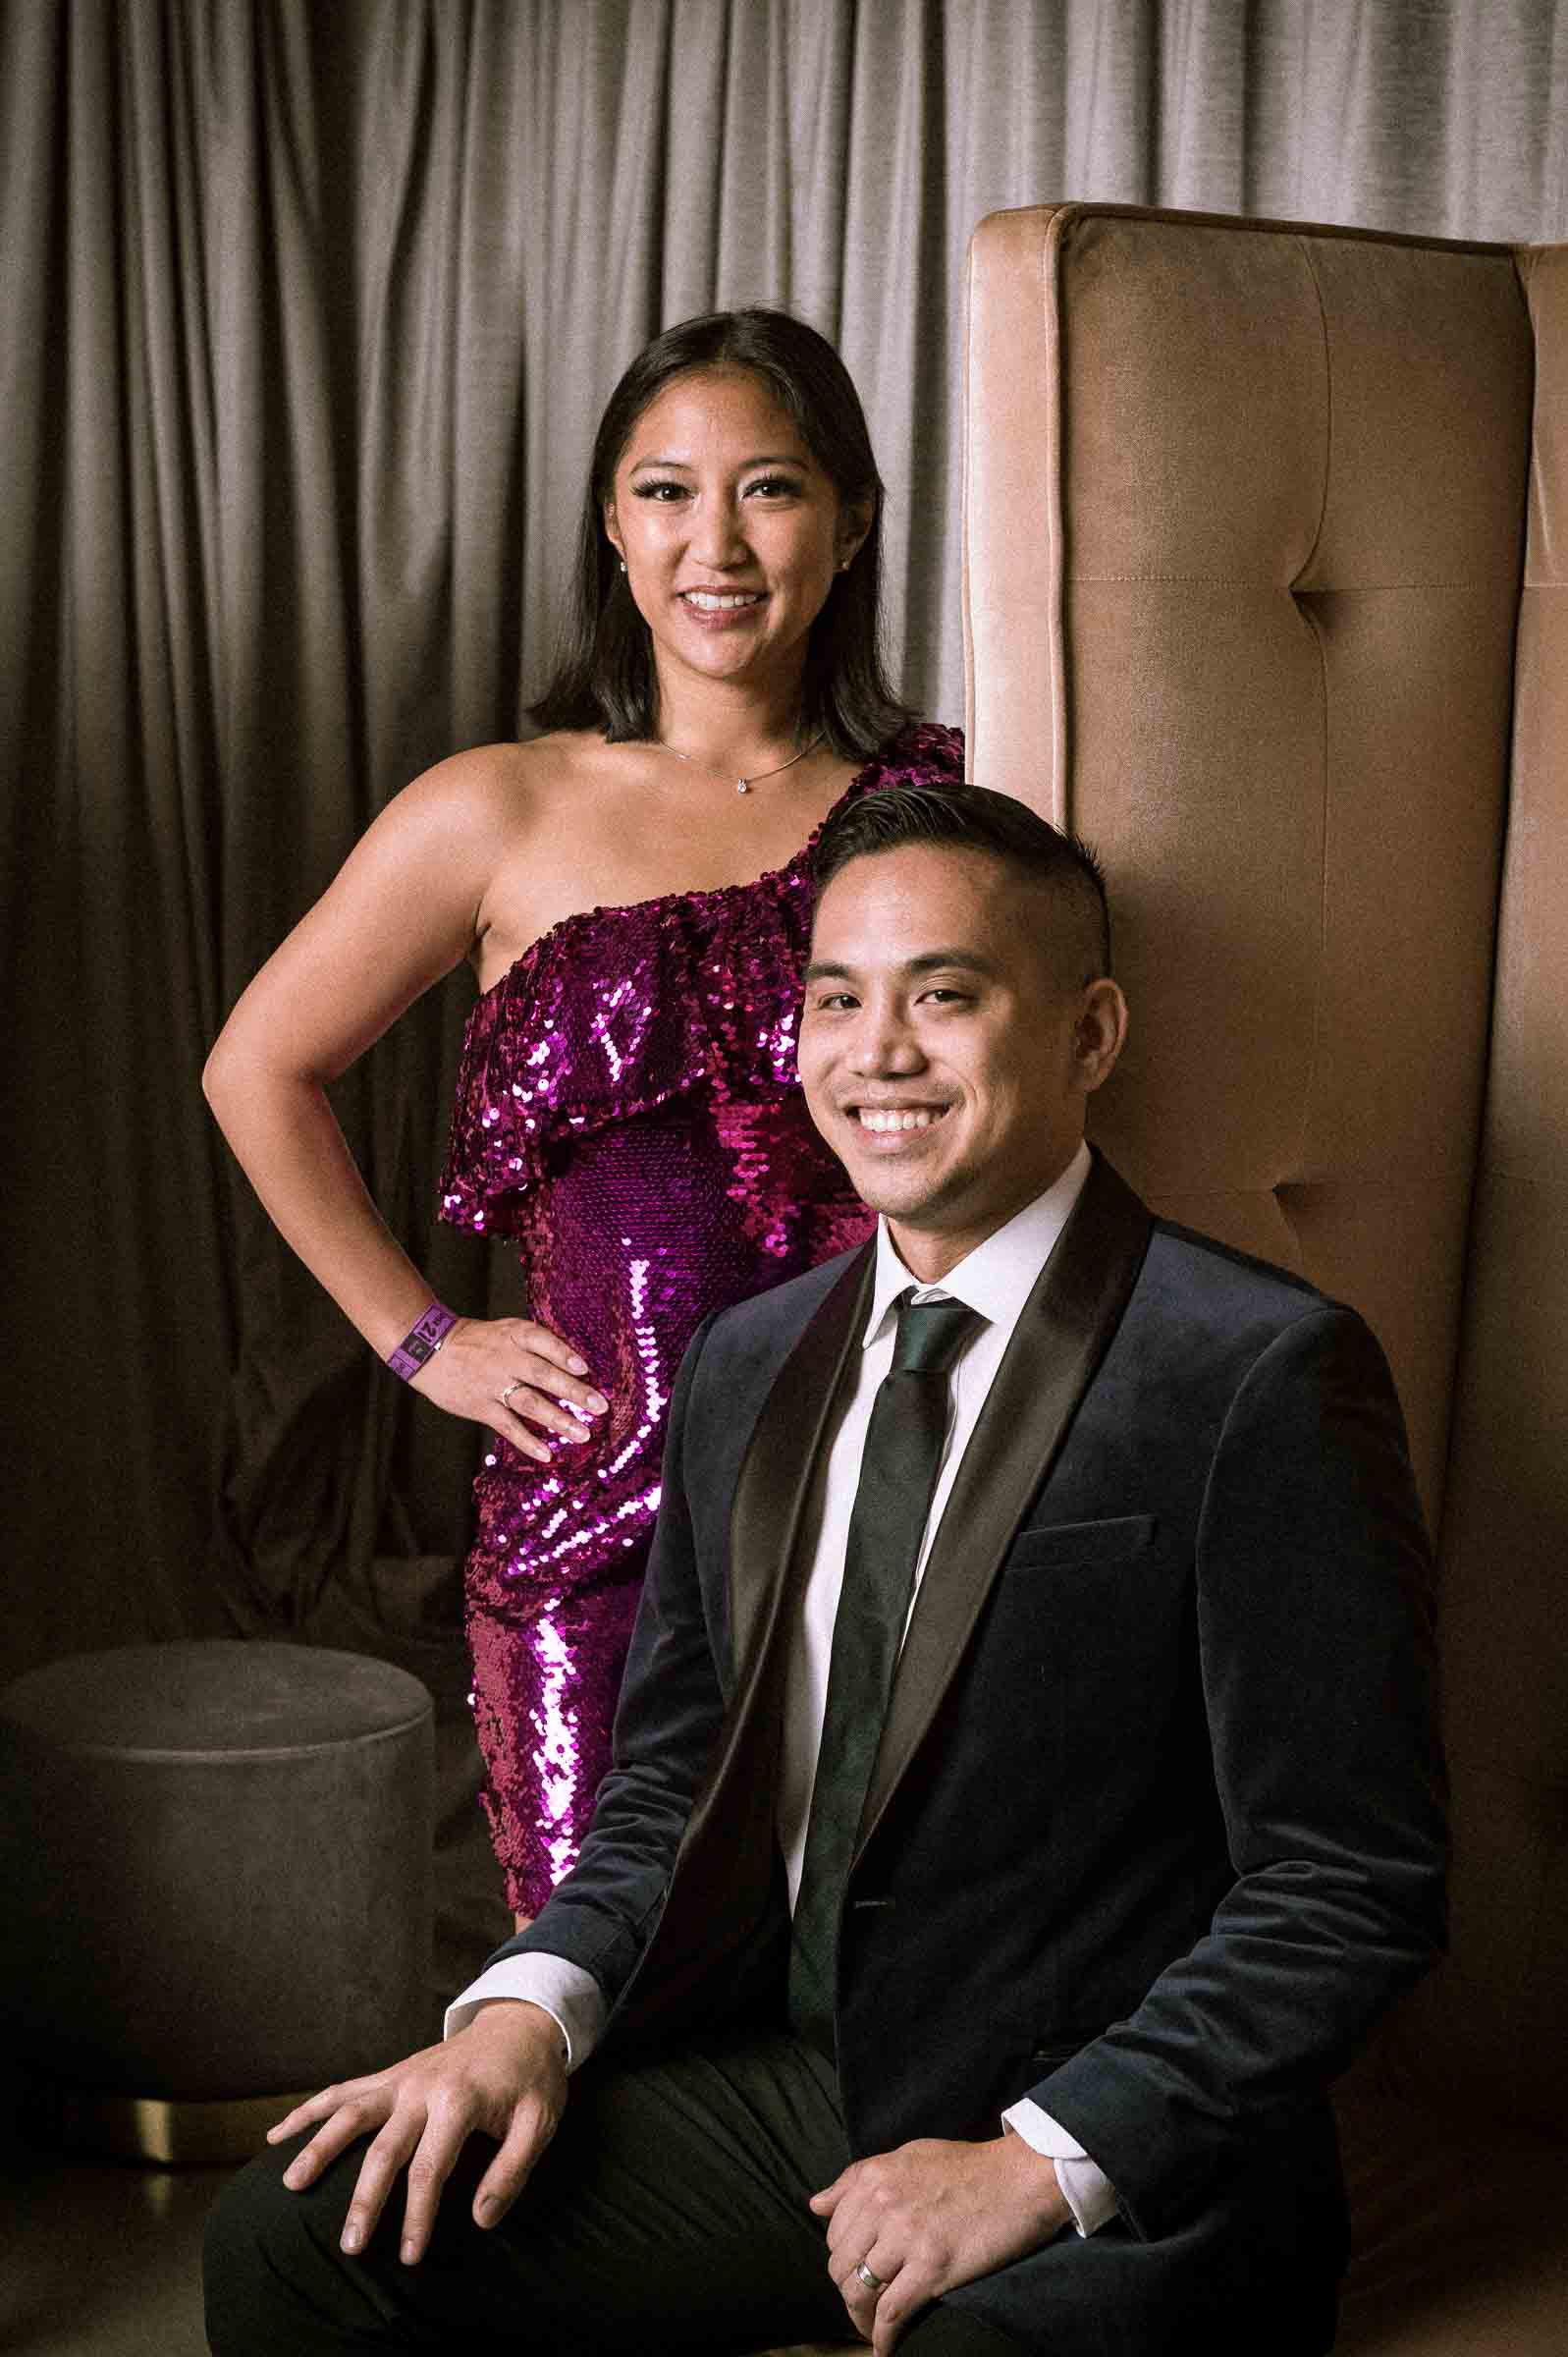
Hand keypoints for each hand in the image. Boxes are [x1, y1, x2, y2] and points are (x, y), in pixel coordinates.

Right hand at [267, 1999, 567, 2264]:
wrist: (520, 2022)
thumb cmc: (531, 2078)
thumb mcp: (540, 2123)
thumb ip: (512, 2171)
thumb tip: (479, 2219)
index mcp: (459, 2101)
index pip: (431, 2169)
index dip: (418, 2216)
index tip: (410, 2256)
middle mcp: (422, 2088)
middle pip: (383, 2149)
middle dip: (364, 2201)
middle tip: (349, 2246)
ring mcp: (401, 2078)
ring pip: (349, 2113)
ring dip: (318, 2147)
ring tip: (290, 2184)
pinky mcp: (391, 2075)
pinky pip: (343, 2090)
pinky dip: (309, 2110)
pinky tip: (278, 2134)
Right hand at [409, 1315, 608, 1463]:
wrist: (430, 1349)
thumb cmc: (478, 1341)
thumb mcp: (507, 1331)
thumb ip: (538, 1345)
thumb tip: (577, 1366)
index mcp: (515, 1335)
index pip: (543, 1342)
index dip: (564, 1354)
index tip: (585, 1368)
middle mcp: (506, 1359)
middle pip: (544, 1375)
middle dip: (574, 1391)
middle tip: (601, 1406)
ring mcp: (493, 1384)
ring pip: (530, 1403)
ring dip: (558, 1419)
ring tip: (583, 1434)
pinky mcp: (481, 1407)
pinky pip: (508, 1426)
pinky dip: (528, 1441)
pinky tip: (547, 1454)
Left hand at [811, 2134, 1069, 2352]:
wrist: (1019, 2178)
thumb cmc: (967, 2167)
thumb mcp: (907, 2156)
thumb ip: (858, 2179)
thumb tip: (816, 2204)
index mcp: (875, 2177)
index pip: (834, 2231)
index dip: (842, 2257)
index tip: (857, 2270)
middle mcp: (883, 2205)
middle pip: (841, 2265)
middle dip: (848, 2291)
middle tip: (864, 2305)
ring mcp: (907, 2238)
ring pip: (860, 2292)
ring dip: (861, 2319)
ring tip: (872, 2328)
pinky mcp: (933, 2268)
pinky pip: (892, 2313)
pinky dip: (883, 2338)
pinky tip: (885, 2348)